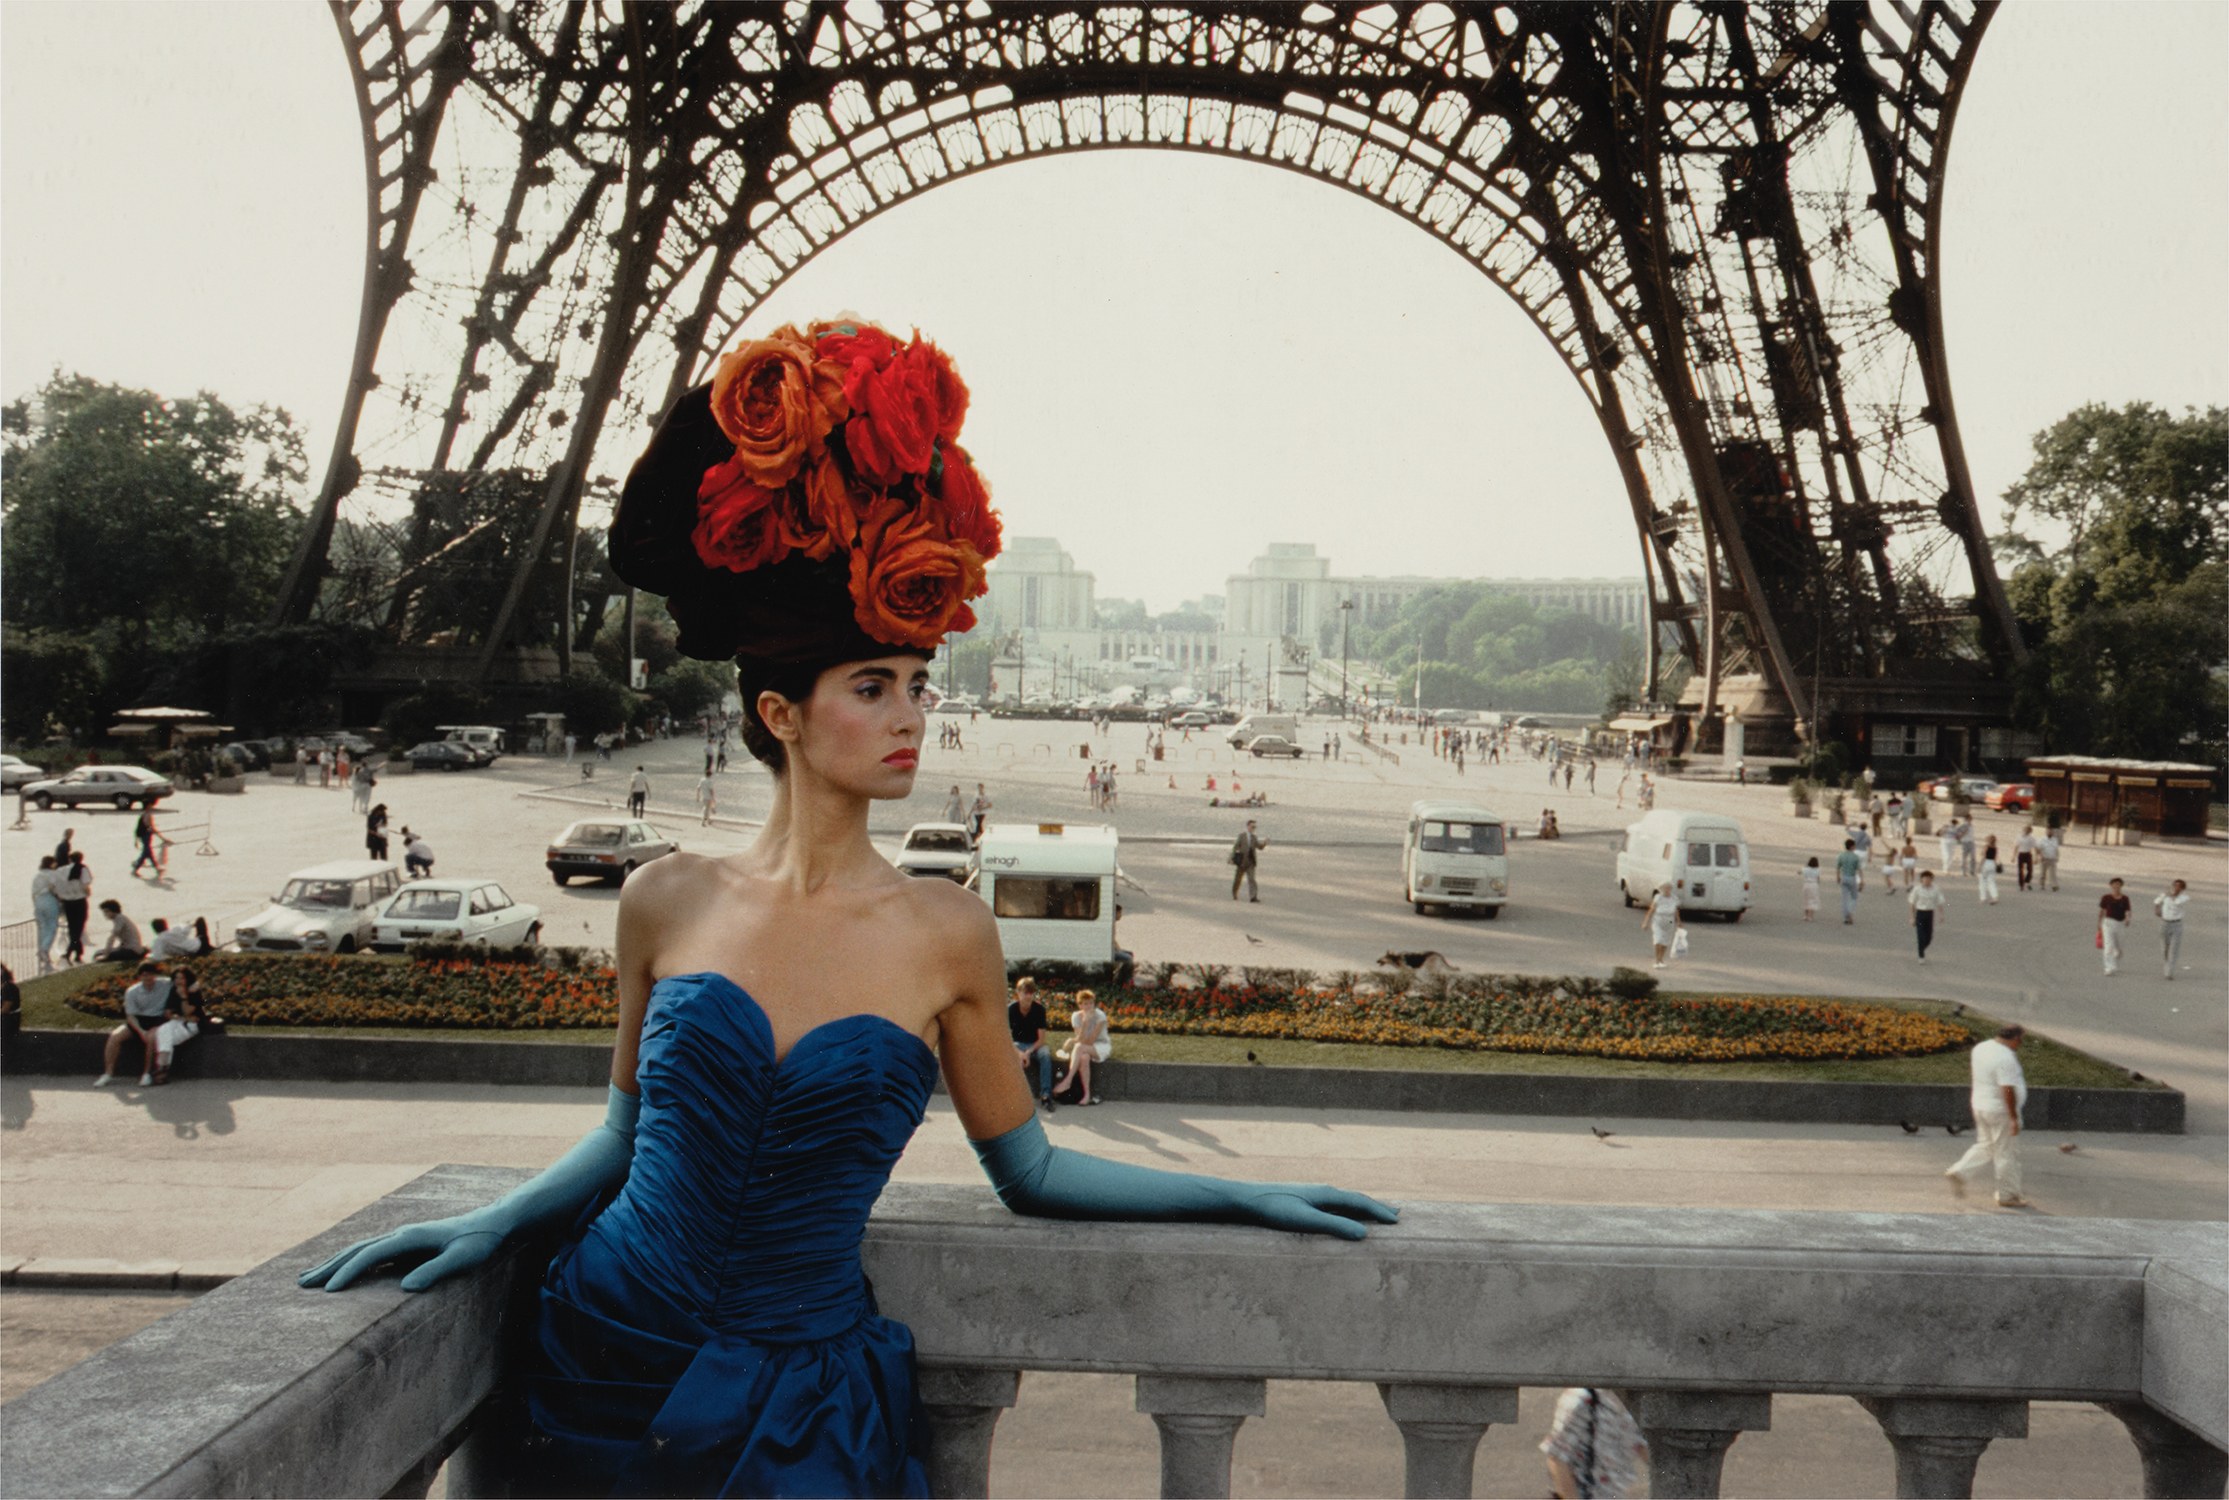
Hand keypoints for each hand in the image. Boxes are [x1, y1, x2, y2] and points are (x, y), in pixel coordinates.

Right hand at [297, 1213, 502, 1292]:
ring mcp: (401, 1239)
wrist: (492, 1223)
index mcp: (410, 1237)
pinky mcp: (405, 1246)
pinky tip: (341, 1272)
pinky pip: (370, 1255)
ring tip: (307, 1278)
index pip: (371, 1255)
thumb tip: (406, 1288)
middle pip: (356, 1250)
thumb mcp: (463, 1258)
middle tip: (300, 1285)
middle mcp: (401, 1235)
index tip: (328, 1291)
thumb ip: (436, 1271)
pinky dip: (349, 1263)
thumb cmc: (479, 1242)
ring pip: (359, 1250)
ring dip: (333, 1263)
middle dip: (329, 1267)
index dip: (349, 1272)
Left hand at [1227, 1182, 1399, 1241]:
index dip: (1380, 1212)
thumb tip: (1365, 1234)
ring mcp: (1314, 1194)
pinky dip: (1348, 1209)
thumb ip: (1334, 1226)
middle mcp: (1324, 1191)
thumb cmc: (1275, 1210)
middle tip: (1397, 1214)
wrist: (1248, 1199)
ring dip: (1363, 1207)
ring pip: (1346, 1201)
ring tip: (1376, 1212)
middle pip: (1356, 1199)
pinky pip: (1334, 1204)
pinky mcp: (1304, 1200)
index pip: (1360, 1203)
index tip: (1398, 1222)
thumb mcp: (1306, 1221)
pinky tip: (1342, 1213)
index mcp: (1327, 1194)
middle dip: (1377, 1207)